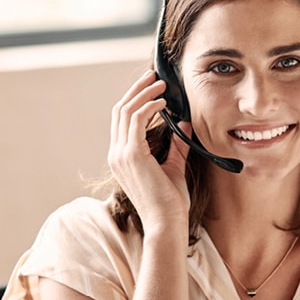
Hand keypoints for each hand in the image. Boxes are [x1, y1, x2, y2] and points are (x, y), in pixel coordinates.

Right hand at [108, 70, 191, 235]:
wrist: (166, 223)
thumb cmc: (170, 202)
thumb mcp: (174, 167)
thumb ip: (176, 146)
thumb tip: (184, 124)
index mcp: (122, 157)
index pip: (122, 120)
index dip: (136, 99)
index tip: (153, 86)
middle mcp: (116, 153)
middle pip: (121, 110)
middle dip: (138, 89)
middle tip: (155, 76)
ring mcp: (121, 154)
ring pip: (126, 111)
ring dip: (145, 93)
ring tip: (162, 84)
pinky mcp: (132, 155)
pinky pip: (137, 119)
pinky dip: (149, 106)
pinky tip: (164, 103)